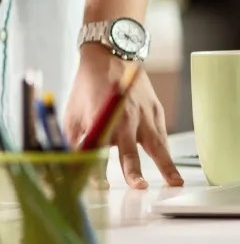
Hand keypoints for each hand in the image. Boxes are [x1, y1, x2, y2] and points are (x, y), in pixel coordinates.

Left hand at [64, 46, 183, 188]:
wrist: (110, 57)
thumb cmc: (87, 87)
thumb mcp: (72, 112)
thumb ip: (72, 139)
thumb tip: (70, 163)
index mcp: (100, 117)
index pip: (98, 150)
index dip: (96, 168)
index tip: (97, 186)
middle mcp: (123, 116)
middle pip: (129, 148)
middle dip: (132, 169)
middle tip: (138, 186)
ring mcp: (143, 114)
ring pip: (156, 143)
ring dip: (165, 165)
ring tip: (174, 183)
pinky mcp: (156, 111)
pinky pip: (162, 136)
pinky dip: (166, 152)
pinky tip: (170, 168)